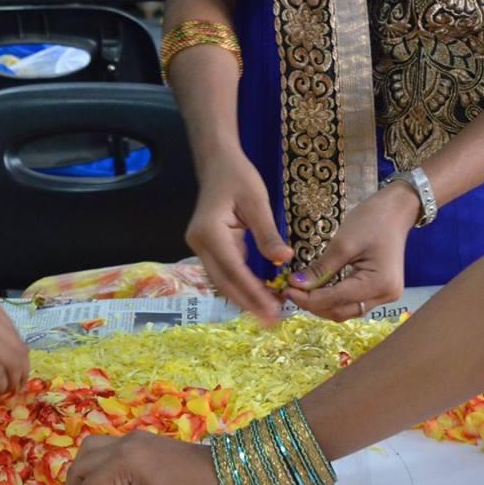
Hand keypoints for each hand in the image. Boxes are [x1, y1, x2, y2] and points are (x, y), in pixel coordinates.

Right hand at [186, 152, 292, 324]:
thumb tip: (283, 261)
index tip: (272, 310)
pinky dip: (240, 286)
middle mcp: (199, 244)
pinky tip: (258, 296)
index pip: (234, 270)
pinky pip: (224, 272)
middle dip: (248, 303)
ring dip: (244, 298)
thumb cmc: (238, 177)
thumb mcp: (257, 201)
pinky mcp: (208, 248)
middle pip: (224, 283)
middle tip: (272, 321)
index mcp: (209, 232)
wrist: (217, 163)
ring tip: (269, 313)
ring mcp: (201, 247)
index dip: (253, 293)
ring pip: (222, 281)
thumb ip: (268, 233)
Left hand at [284, 181, 415, 321]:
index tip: (287, 289)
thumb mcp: (343, 243)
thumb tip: (296, 285)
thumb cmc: (372, 220)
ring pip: (346, 310)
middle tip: (290, 291)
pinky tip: (318, 289)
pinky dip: (334, 298)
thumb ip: (320, 268)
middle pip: (341, 311)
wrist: (397, 210)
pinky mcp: (380, 291)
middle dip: (314, 304)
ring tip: (301, 291)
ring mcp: (385, 296)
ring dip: (322, 304)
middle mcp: (385, 295)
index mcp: (378, 283)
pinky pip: (353, 302)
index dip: (308, 298)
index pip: (336, 299)